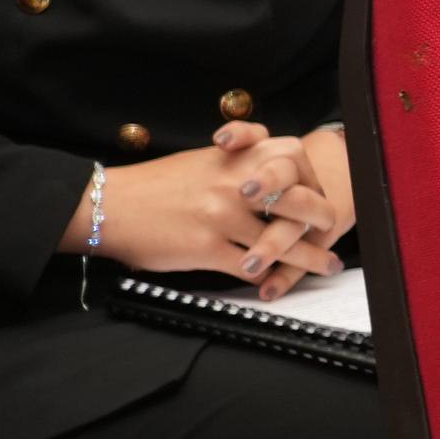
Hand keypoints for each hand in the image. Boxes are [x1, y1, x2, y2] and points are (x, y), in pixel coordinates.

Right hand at [69, 130, 349, 287]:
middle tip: (332, 227)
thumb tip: (277, 173)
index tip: (319, 190)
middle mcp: (233, 183)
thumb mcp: (201, 161)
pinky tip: (281, 282)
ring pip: (283, 240)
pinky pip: (253, 267)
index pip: (292, 155)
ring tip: (329, 265)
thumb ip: (239, 161)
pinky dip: (271, 277)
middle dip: (323, 216)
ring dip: (312, 257)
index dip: (313, 174)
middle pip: (299, 197)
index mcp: (233, 157)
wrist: (107, 206)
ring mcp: (222, 217)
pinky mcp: (207, 249)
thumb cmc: (154, 186)